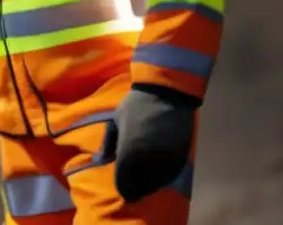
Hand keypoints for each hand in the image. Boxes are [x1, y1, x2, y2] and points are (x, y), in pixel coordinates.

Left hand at [108, 86, 195, 202]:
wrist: (165, 93)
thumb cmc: (136, 105)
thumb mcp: (116, 120)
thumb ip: (109, 143)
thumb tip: (101, 159)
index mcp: (129, 152)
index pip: (124, 182)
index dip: (122, 187)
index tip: (122, 189)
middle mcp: (147, 161)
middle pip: (141, 186)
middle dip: (136, 187)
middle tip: (133, 186)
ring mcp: (166, 160)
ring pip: (158, 183)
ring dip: (151, 184)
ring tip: (146, 180)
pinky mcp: (181, 156)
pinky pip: (171, 174)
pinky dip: (165, 176)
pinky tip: (159, 172)